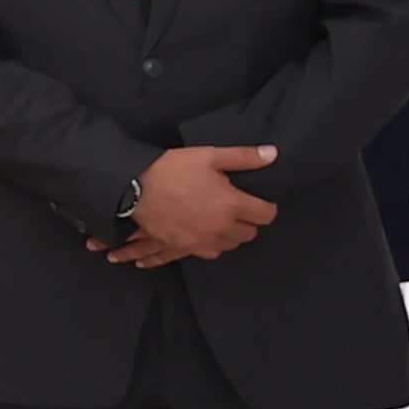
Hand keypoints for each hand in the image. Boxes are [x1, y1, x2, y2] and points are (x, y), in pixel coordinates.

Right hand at [122, 144, 280, 262]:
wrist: (135, 188)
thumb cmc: (174, 169)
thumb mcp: (210, 156)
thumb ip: (244, 157)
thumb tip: (273, 154)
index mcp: (232, 205)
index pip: (266, 215)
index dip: (266, 207)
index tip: (259, 201)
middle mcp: (222, 228)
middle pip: (250, 234)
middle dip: (248, 221)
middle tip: (237, 207)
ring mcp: (203, 241)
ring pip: (230, 245)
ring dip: (231, 234)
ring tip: (221, 220)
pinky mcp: (185, 248)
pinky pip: (209, 253)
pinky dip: (212, 245)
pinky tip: (206, 234)